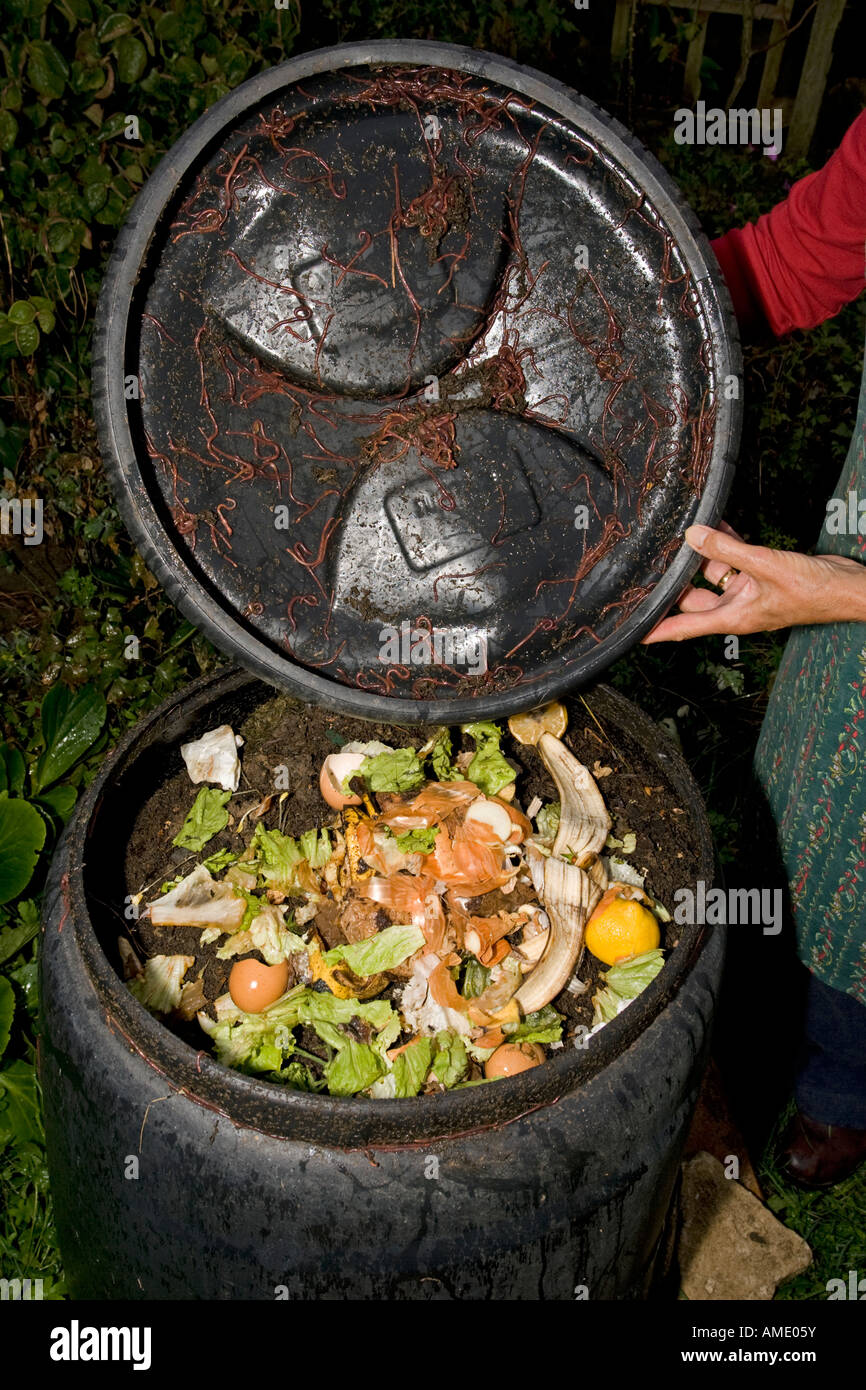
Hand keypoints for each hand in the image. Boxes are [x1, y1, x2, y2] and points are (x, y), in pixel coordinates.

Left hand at [642, 521, 865, 642]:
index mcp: (733, 617)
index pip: (684, 627)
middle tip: (654, 561)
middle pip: (694, 598)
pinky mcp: (761, 576)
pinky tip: (716, 525)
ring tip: (684, 533)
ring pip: (714, 574)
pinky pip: (736, 561)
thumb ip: (727, 551)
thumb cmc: (812, 591)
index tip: (633, 633)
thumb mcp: (765, 566)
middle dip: (677, 580)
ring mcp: (749, 592)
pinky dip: (726, 545)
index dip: (657, 630)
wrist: (846, 588)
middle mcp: (737, 607)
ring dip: (703, 554)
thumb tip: (694, 536)